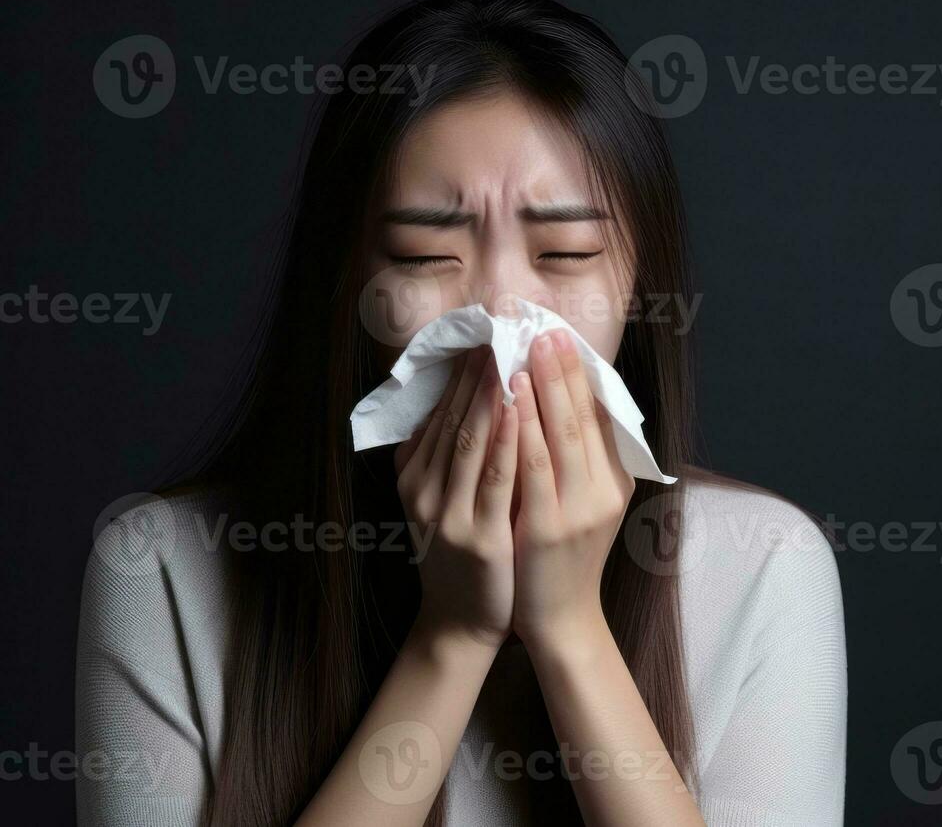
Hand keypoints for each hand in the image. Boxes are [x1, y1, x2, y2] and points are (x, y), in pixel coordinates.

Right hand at [394, 345, 518, 651]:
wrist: (460, 622)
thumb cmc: (462, 553)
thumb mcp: (443, 498)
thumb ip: (446, 454)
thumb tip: (468, 396)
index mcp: (413, 475)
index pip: (441, 410)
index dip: (463, 370)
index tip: (486, 331)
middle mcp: (423, 489)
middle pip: (453, 416)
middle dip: (477, 370)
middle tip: (499, 326)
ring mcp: (448, 513)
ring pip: (470, 440)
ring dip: (491, 393)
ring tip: (509, 352)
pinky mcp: (478, 536)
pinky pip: (495, 477)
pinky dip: (508, 438)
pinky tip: (520, 407)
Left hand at [508, 329, 636, 653]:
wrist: (559, 621)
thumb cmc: (561, 557)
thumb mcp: (584, 503)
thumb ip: (581, 459)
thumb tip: (565, 403)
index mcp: (615, 480)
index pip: (600, 415)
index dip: (581, 373)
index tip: (562, 336)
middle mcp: (605, 490)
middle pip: (584, 416)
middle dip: (564, 368)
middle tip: (546, 328)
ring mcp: (579, 509)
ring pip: (562, 433)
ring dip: (545, 385)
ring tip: (529, 347)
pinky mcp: (549, 527)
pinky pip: (534, 465)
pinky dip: (524, 425)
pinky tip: (511, 396)